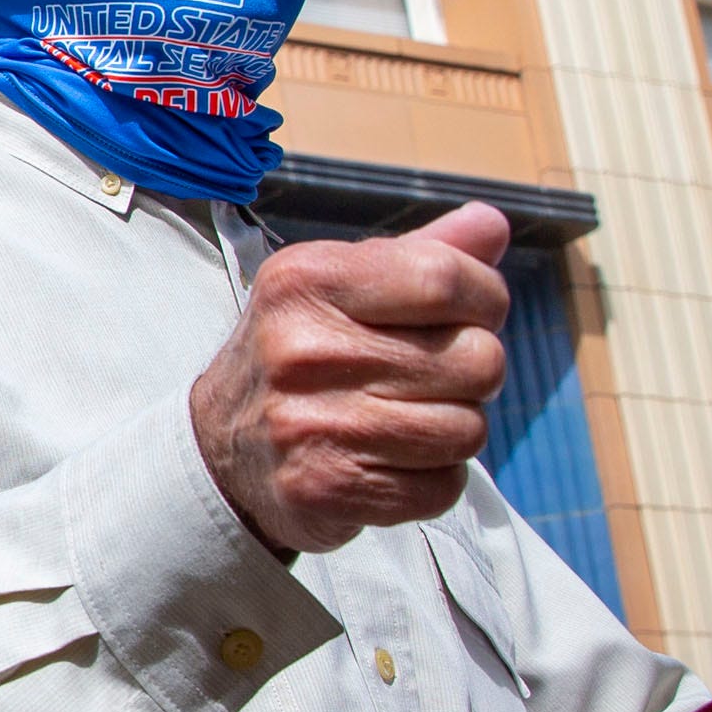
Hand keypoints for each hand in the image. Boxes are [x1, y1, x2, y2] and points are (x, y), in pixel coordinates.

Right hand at [190, 204, 510, 554]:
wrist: (219, 449)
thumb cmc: (300, 354)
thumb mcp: (339, 286)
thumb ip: (421, 253)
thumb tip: (492, 222)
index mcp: (306, 280)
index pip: (445, 278)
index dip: (485, 298)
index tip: (471, 315)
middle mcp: (303, 350)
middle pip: (477, 360)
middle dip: (473, 372)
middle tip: (428, 377)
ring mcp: (313, 425)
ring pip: (467, 430)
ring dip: (453, 429)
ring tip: (406, 420)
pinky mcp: (327, 489)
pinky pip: (443, 487)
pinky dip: (432, 481)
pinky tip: (391, 463)